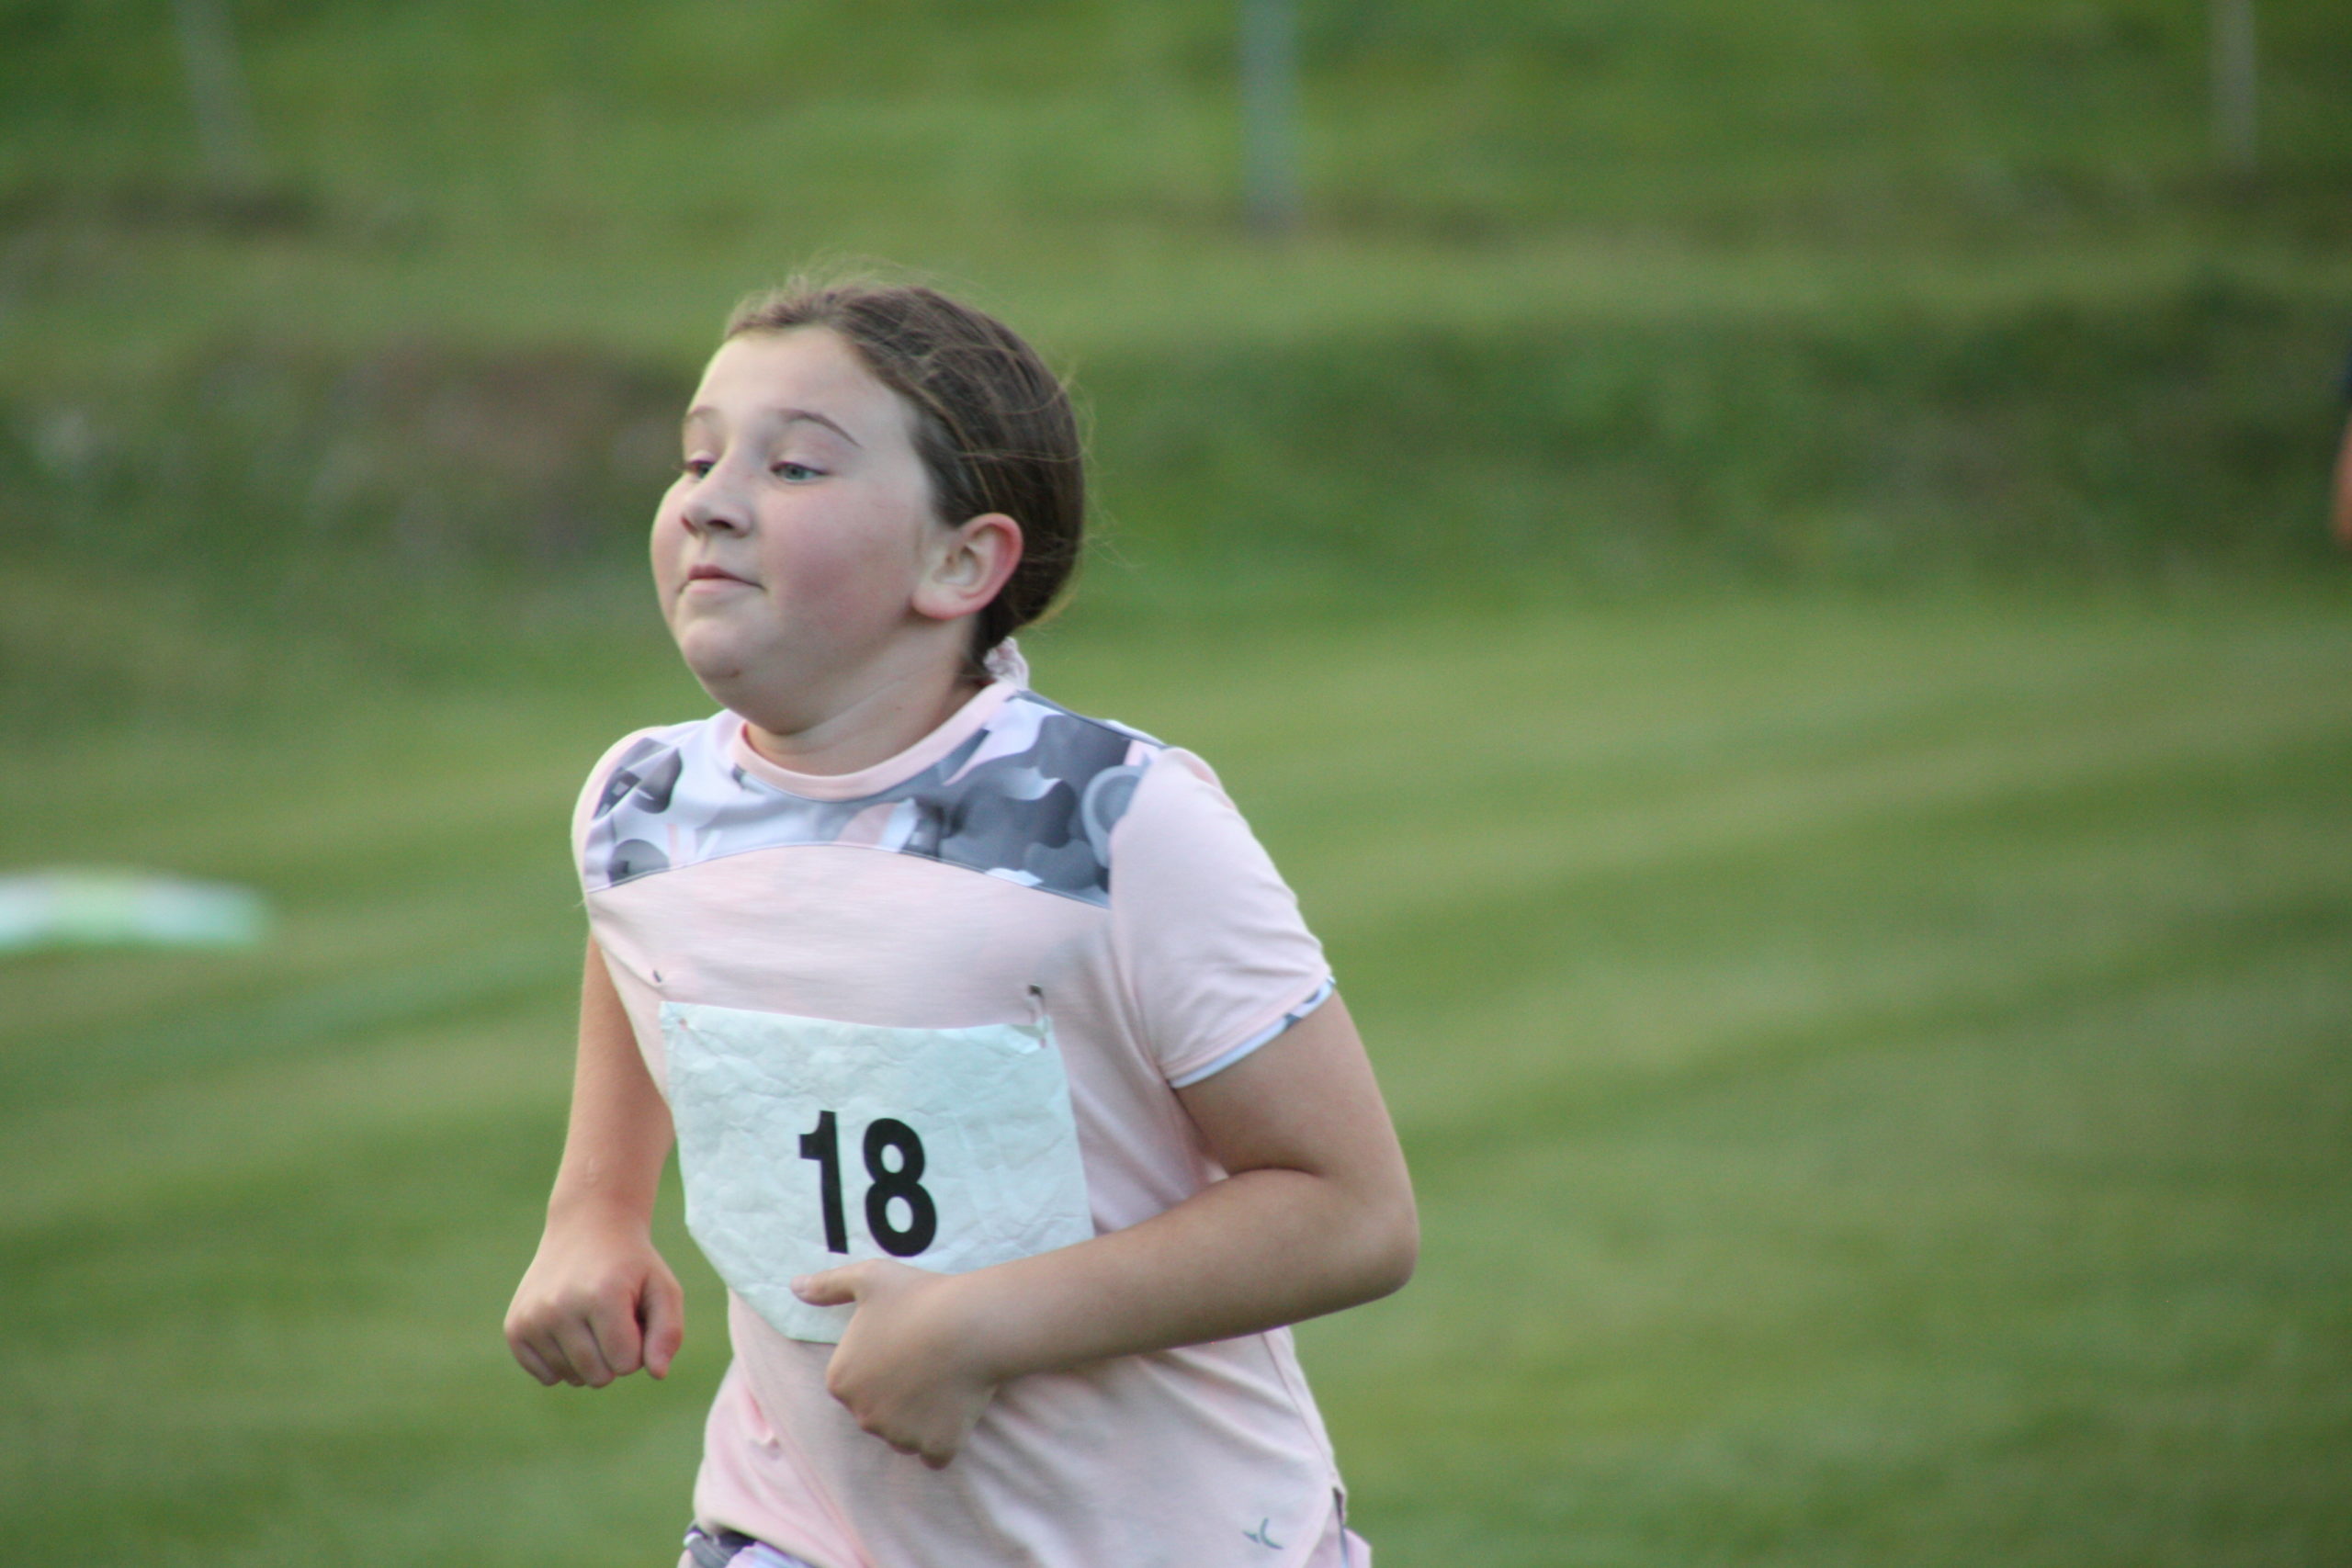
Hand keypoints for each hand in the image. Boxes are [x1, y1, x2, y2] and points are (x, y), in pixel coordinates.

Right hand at [504, 1212, 684, 1387]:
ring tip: (591, 1319)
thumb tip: (658, 1374)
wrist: (586, 1228)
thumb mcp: (663, 1289)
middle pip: (598, 1377)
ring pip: (572, 1378)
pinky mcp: (515, 1327)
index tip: (634, 1317)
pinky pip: (545, 1376)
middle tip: (613, 1319)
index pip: (626, 1364)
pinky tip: (569, 1329)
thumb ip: (669, 1332)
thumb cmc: (631, 1265)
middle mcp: (560, 1307)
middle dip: (615, 1356)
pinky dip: (563, 1362)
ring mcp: (533, 1318)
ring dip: (589, 1359)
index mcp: (602, 1296)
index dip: (639, 1346)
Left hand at [793, 1260, 999, 1467]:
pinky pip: (935, 1454)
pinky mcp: (935, 1447)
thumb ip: (828, 1285)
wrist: (971, 1325)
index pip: (854, 1385)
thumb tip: (795, 1287)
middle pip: (877, 1413)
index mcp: (841, 1381)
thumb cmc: (919, 1298)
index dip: (880, 1366)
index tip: (903, 1344)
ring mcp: (900, 1436)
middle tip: (926, 1361)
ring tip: (944, 1381)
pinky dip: (945, 1438)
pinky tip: (957, 1407)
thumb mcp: (868, 1278)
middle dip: (896, 1397)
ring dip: (919, 1420)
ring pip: (905, 1437)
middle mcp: (863, 1416)